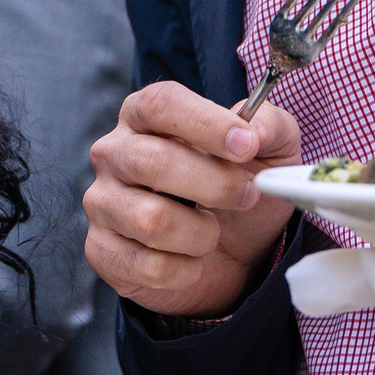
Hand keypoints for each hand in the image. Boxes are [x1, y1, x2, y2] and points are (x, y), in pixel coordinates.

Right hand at [84, 81, 300, 319]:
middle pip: (154, 161)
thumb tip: (257, 130)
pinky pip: (149, 265)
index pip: (160, 104)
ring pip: (152, 220)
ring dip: (201, 234)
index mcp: (145, 116)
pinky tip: (190, 261)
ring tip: (211, 232)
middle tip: (247, 195)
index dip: (205, 122)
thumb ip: (272, 127)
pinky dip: (186, 270)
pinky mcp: (102, 250)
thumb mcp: (270, 153)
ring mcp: (102, 202)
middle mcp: (114, 153)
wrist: (232, 256)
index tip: (246, 145)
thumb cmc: (238, 190)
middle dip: (215, 185)